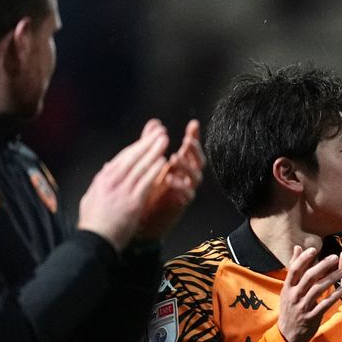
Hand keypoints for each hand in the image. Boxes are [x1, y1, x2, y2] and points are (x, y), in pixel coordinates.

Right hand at [78, 120, 169, 249]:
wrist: (95, 241)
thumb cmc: (94, 223)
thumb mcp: (92, 197)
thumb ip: (101, 181)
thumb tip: (108, 167)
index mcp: (103, 180)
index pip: (122, 158)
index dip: (137, 146)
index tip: (147, 138)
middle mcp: (112, 182)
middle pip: (132, 157)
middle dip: (147, 143)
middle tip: (160, 132)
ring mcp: (123, 191)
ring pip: (141, 166)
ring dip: (154, 151)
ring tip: (165, 140)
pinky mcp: (133, 202)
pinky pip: (146, 182)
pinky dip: (155, 170)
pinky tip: (164, 162)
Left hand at [138, 119, 204, 240]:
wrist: (143, 218)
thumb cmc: (147, 189)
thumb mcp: (149, 163)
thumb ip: (152, 144)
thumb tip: (154, 123)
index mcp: (180, 165)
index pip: (191, 149)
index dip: (194, 136)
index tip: (193, 124)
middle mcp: (186, 176)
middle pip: (199, 161)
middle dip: (195, 150)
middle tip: (187, 142)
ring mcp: (186, 190)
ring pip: (195, 176)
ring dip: (186, 166)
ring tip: (175, 157)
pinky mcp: (181, 204)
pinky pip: (187, 194)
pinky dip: (179, 186)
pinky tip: (169, 179)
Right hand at [278, 246, 341, 341]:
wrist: (288, 334)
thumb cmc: (291, 307)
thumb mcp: (288, 288)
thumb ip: (294, 268)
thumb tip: (297, 248)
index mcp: (288, 287)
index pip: (294, 269)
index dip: (303, 259)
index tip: (314, 249)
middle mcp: (294, 296)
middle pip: (308, 277)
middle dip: (322, 266)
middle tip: (335, 257)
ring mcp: (302, 307)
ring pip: (317, 290)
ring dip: (330, 279)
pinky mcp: (311, 317)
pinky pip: (324, 305)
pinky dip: (333, 297)